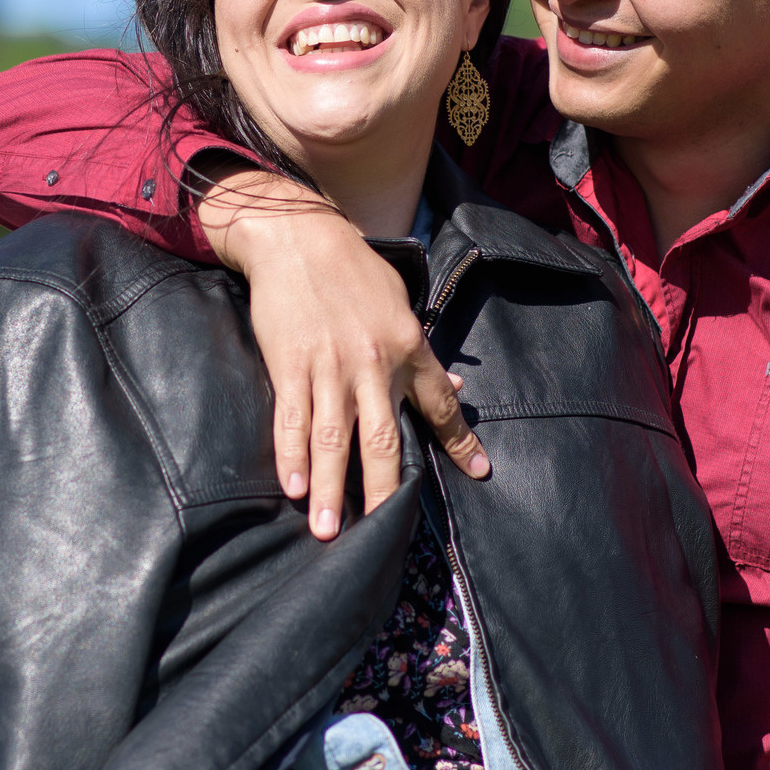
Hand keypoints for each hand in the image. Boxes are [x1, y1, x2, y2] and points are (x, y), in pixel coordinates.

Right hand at [198, 166, 489, 540]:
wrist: (299, 237)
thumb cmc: (351, 269)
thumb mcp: (399, 302)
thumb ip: (421, 348)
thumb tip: (452, 384)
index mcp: (407, 347)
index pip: (439, 405)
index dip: (460, 442)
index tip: (479, 473)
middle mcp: (374, 364)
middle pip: (382, 441)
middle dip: (383, 491)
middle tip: (383, 532)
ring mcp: (330, 367)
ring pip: (333, 441)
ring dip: (332, 490)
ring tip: (327, 531)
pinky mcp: (290, 364)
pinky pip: (292, 420)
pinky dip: (292, 457)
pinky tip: (294, 488)